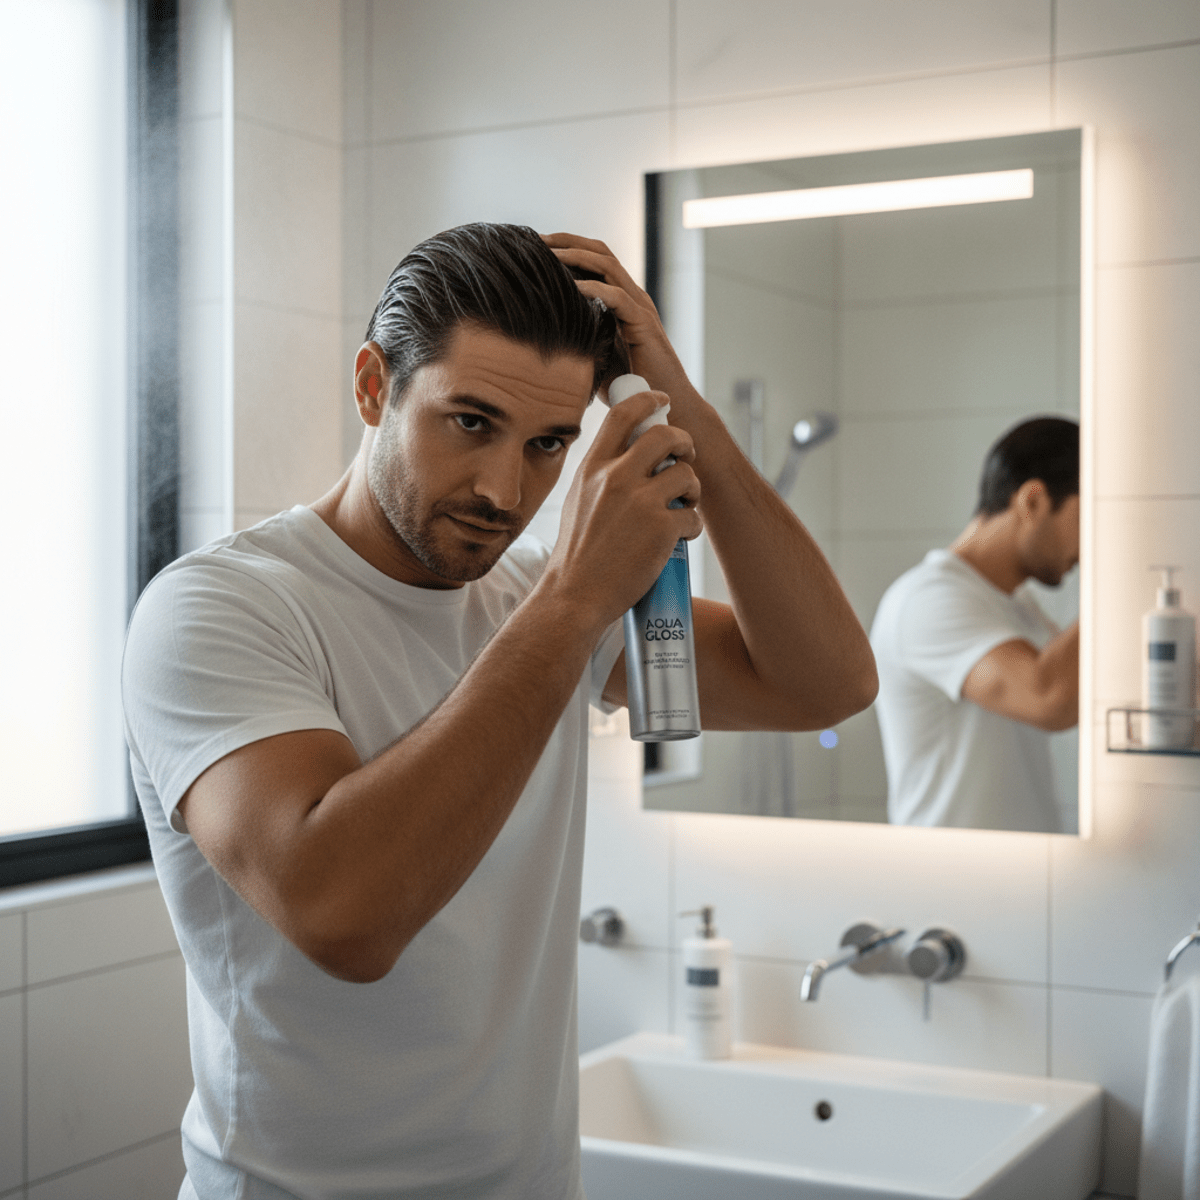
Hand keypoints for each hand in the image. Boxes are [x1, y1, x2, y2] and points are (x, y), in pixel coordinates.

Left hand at [543, 232, 696, 405]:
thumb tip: (539, 334)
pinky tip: (571, 287)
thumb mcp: (595, 354)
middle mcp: (631, 296)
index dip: (566, 247)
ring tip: (548, 253)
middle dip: (566, 241)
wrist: (665, 403)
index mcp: (620, 299)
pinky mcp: (643, 324)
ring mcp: (639, 307)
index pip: (593, 259)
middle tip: (534, 239)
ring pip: (608, 265)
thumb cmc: (629, 384)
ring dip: (576, 255)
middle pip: (599, 252)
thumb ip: (577, 336)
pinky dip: (593, 288)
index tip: (534, 246)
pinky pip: (617, 296)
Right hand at [545, 389, 701, 627]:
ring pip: (686, 475)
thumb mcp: (577, 499)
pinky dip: (690, 528)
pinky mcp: (662, 529)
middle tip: (686, 458)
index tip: (663, 402)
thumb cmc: (578, 553)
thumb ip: (601, 474)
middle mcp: (616, 477)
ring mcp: (640, 502)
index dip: (649, 400)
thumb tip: (628, 455)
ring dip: (691, 490)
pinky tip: (678, 539)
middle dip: (684, 444)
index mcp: (593, 467)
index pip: (624, 414)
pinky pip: (693, 516)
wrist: (575, 596)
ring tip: (682, 507)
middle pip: (666, 436)